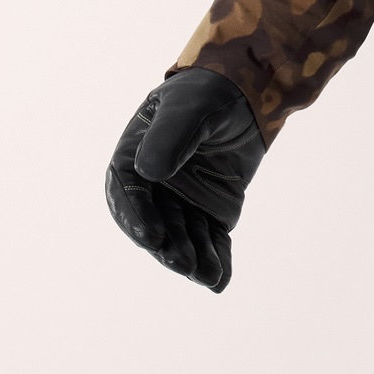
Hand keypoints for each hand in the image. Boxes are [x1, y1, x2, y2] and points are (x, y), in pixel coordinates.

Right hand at [105, 68, 264, 291]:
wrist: (247, 93)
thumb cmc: (209, 93)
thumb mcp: (190, 109)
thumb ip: (171, 136)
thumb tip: (149, 172)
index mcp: (135, 157)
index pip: (127, 193)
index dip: (137, 217)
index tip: (152, 238)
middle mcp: (156, 186)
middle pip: (157, 223)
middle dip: (169, 246)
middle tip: (184, 265)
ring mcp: (184, 200)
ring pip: (185, 236)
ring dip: (193, 258)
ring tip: (207, 276)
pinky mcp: (212, 210)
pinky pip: (212, 239)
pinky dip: (216, 258)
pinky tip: (221, 280)